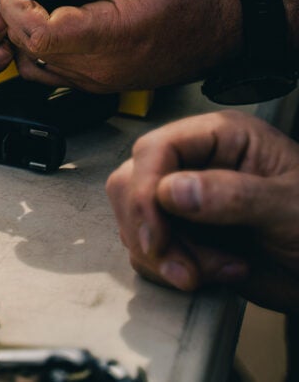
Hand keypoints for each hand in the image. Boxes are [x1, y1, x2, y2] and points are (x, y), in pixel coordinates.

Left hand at [0, 0, 240, 91]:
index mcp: (108, 37)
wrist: (220, 31)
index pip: (36, 32)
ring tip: (39, 0)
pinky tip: (51, 21)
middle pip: (27, 47)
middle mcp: (97, 68)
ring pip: (31, 63)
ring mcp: (94, 81)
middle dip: (13, 12)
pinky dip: (37, 47)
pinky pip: (48, 71)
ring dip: (23, 31)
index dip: (13, 4)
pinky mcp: (95, 84)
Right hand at [106, 110, 298, 312]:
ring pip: (134, 221)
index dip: (145, 191)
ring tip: (214, 274)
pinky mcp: (181, 235)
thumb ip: (235, 195)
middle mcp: (194, 163)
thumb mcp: (290, 208)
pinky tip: (218, 275)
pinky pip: (147, 250)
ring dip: (163, 257)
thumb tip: (171, 191)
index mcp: (222, 138)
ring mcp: (184, 201)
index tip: (156, 237)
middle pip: (131, 183)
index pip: (156, 150)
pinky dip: (169, 271)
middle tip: (183, 269)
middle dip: (149, 231)